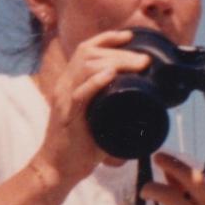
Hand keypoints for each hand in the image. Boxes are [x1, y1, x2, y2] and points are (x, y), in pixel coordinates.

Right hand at [33, 30, 154, 186]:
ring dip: (115, 62)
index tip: (129, 36)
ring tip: (137, 64)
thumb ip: (114, 107)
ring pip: (85, 68)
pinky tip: (110, 75)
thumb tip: (145, 103)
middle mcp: (65, 86)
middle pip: (89, 54)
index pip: (85, 50)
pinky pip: (80, 93)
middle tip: (144, 59)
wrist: (58, 168)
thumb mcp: (99, 118)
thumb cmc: (81, 145)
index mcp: (71, 82)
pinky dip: (95, 82)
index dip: (106, 39)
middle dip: (119, 51)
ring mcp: (64, 99)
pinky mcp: (67, 116)